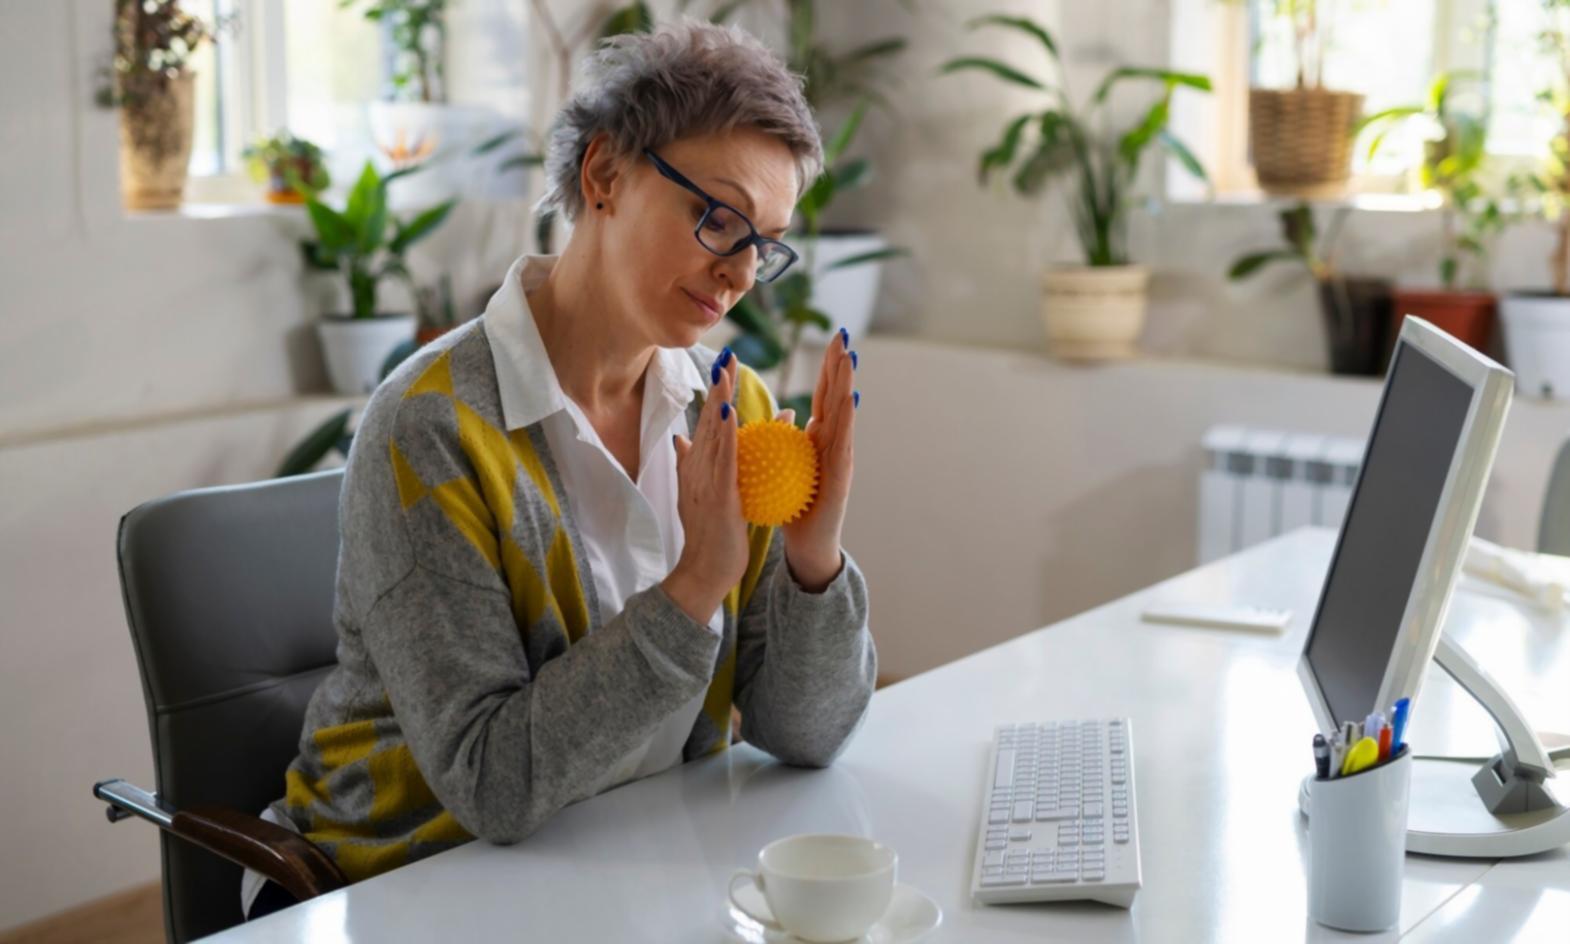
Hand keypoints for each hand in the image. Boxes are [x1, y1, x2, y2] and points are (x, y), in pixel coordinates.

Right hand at [663, 349, 748, 623]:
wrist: (703, 571)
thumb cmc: (708, 536)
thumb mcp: (702, 494)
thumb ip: (693, 466)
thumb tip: (681, 439)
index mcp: (697, 468)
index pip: (706, 423)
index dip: (715, 393)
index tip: (725, 365)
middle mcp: (697, 469)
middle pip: (707, 419)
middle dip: (717, 385)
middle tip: (727, 353)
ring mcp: (704, 481)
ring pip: (713, 432)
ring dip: (720, 399)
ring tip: (727, 369)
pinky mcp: (717, 495)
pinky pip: (723, 458)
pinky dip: (725, 434)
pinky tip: (729, 412)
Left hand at [781, 327, 857, 591]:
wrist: (807, 545)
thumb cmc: (791, 507)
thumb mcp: (780, 468)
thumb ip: (779, 441)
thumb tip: (771, 416)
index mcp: (818, 438)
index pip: (822, 394)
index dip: (826, 367)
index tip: (830, 337)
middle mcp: (834, 442)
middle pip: (837, 395)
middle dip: (841, 365)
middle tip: (843, 333)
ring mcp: (842, 456)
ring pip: (844, 412)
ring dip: (847, 383)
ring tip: (850, 357)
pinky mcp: (842, 474)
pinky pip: (843, 441)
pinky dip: (846, 419)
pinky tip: (849, 400)